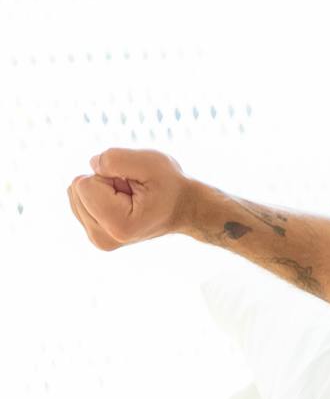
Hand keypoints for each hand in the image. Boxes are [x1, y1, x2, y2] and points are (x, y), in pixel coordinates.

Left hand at [67, 147, 194, 248]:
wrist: (186, 209)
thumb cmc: (170, 185)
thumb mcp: (150, 162)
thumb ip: (114, 158)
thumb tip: (91, 165)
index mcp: (117, 225)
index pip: (83, 184)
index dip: (109, 176)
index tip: (134, 186)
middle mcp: (103, 239)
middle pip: (75, 190)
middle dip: (103, 183)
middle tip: (132, 192)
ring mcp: (98, 240)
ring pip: (74, 194)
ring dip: (102, 189)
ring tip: (129, 197)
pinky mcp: (95, 236)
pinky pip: (78, 201)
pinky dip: (99, 196)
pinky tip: (122, 203)